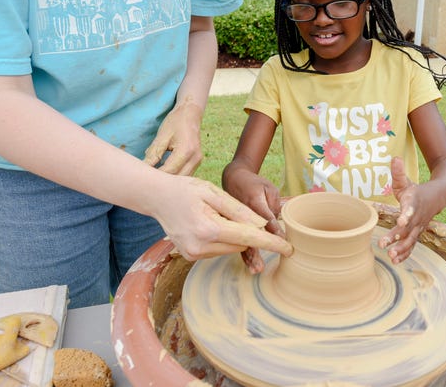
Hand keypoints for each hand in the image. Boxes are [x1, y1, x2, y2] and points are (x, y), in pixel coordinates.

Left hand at [144, 98, 202, 174]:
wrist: (190, 114)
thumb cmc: (175, 122)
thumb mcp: (162, 136)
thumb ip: (154, 154)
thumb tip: (144, 169)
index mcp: (186, 151)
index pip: (169, 171)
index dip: (156, 175)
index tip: (143, 177)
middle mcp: (195, 159)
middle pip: (177, 179)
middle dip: (162, 181)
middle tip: (147, 179)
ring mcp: (197, 162)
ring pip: (182, 179)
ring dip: (169, 180)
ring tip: (154, 177)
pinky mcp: (196, 163)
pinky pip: (185, 176)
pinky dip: (174, 177)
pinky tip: (164, 174)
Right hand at [154, 176, 291, 271]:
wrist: (156, 197)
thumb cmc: (186, 189)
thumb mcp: (214, 192)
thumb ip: (239, 210)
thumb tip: (262, 225)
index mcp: (209, 229)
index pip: (249, 239)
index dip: (271, 244)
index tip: (289, 249)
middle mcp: (200, 246)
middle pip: (241, 245)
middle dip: (248, 232)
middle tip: (235, 212)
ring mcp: (193, 254)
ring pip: (231, 249)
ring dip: (234, 236)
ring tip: (215, 215)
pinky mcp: (190, 256)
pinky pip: (218, 250)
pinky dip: (222, 239)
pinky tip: (208, 224)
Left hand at [378, 157, 432, 263]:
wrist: (439, 197)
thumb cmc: (417, 190)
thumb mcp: (407, 181)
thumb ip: (398, 172)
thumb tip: (394, 158)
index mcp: (414, 202)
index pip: (410, 209)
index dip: (406, 215)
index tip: (401, 221)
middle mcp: (417, 217)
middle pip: (407, 229)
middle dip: (396, 238)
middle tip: (384, 244)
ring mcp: (418, 227)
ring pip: (410, 240)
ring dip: (400, 249)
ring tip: (390, 256)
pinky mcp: (417, 234)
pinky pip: (411, 246)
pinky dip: (404, 254)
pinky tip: (395, 260)